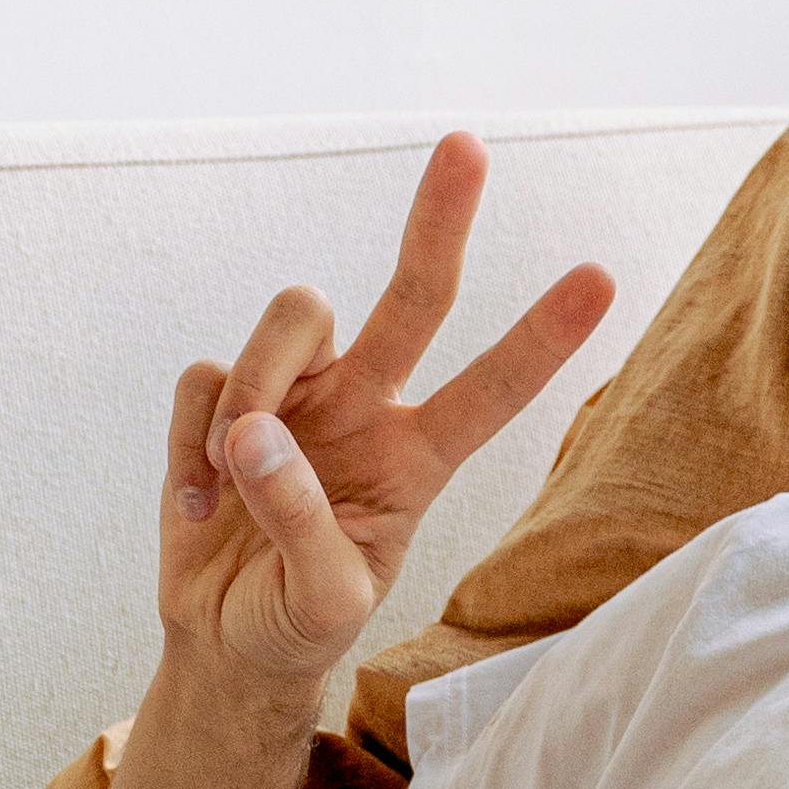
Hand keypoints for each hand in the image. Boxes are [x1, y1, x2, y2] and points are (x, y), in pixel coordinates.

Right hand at [157, 137, 613, 708]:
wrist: (225, 644)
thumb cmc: (295, 624)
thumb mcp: (322, 603)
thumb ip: (302, 524)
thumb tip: (257, 435)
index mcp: (416, 460)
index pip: (492, 390)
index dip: (543, 337)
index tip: (601, 276)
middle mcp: (365, 407)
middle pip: (413, 295)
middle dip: (439, 222)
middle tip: (469, 144)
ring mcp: (294, 396)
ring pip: (292, 318)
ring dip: (255, 384)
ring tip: (228, 477)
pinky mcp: (221, 398)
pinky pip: (204, 376)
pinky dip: (188, 441)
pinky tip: (196, 504)